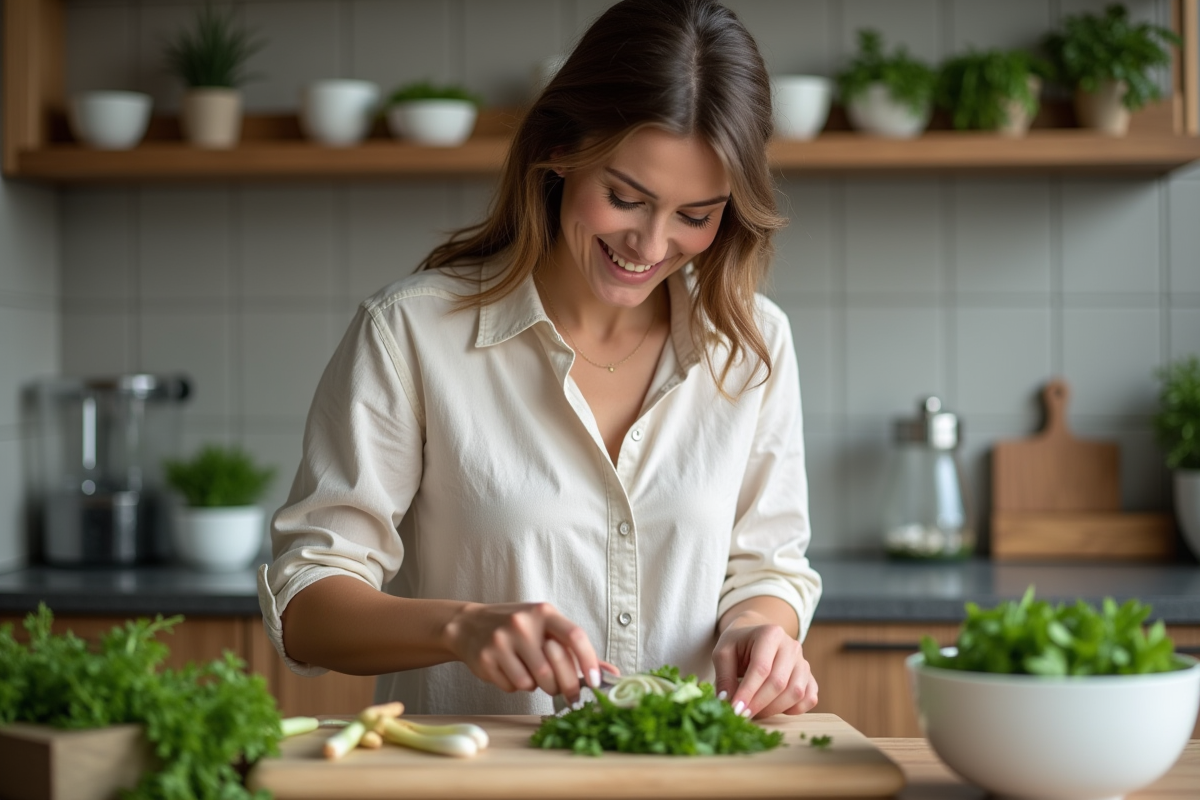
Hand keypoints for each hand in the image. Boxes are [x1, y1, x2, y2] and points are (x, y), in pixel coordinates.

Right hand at [442, 601, 608, 702]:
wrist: (468, 625)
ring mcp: (502, 640)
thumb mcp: (546, 628)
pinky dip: (516, 686)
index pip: (574, 636)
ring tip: (529, 673)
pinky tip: (509, 670)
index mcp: (544, 612)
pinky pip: (512, 686)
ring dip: (537, 687)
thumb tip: (612, 675)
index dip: (589, 662)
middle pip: (553, 668)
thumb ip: (576, 650)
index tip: (596, 682)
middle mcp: (522, 623)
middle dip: (564, 687)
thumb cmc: (517, 628)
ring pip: (532, 682)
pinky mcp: (486, 658)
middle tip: (567, 694)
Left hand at [712, 622, 817, 718]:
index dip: (748, 692)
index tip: (736, 709)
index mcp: (770, 634)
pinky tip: (776, 709)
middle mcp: (791, 646)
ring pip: (796, 692)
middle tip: (742, 715)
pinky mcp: (809, 676)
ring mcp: (803, 662)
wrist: (757, 635)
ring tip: (755, 711)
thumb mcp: (723, 652)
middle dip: (759, 704)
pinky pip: (809, 698)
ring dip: (774, 709)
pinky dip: (795, 709)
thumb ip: (724, 676)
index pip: (761, 668)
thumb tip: (727, 701)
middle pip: (779, 682)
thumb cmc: (739, 644)